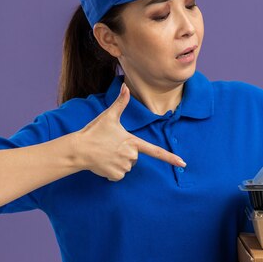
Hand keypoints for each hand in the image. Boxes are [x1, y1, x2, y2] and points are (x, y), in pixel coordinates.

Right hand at [71, 83, 185, 180]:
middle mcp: (131, 156)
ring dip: (118, 161)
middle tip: (110, 146)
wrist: (79, 149)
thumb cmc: (94, 131)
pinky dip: (112, 171)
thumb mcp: (109, 116)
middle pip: (135, 156)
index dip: (170, 158)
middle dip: (125, 152)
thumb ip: (121, 102)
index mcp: (133, 142)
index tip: (183, 163)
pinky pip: (118, 175)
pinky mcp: (116, 176)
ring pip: (127, 166)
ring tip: (105, 154)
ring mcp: (124, 167)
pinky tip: (103, 163)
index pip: (156, 151)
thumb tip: (125, 86)